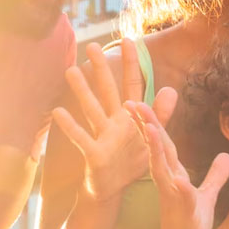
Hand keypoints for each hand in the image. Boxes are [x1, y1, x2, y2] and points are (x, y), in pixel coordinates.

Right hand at [52, 39, 167, 202]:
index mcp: (130, 116)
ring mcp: (103, 135)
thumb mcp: (152, 137)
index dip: (132, 63)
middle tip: (91, 45)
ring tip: (70, 71)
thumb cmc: (132, 161)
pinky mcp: (94, 153)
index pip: (133, 84)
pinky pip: (82, 138)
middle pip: (108, 90)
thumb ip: (160, 114)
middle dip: (101, 68)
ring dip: (82, 91)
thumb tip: (171, 89)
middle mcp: (114, 121)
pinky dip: (71, 126)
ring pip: (92, 109)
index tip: (129, 39)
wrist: (115, 189)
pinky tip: (58, 112)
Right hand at [133, 101, 228, 228]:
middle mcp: (169, 183)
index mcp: (173, 176)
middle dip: (147, 126)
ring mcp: (174, 198)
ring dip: (158, 150)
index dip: (153, 123)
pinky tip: (182, 179)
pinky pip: (182, 198)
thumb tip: (225, 156)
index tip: (139, 103)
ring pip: (163, 169)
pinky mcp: (184, 213)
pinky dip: (182, 188)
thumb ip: (215, 176)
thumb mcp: (208, 195)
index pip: (162, 144)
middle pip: (158, 150)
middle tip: (132, 104)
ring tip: (152, 130)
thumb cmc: (192, 227)